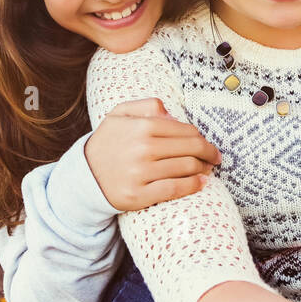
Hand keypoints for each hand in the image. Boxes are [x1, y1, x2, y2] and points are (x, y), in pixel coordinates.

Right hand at [84, 98, 220, 211]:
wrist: (84, 176)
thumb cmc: (108, 143)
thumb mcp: (119, 114)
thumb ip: (146, 106)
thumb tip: (173, 114)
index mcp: (141, 127)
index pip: (185, 130)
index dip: (201, 137)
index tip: (207, 143)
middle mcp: (142, 149)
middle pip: (191, 148)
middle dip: (209, 152)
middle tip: (216, 157)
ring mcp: (141, 173)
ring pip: (187, 168)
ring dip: (204, 168)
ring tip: (208, 169)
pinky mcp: (139, 195)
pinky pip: (175, 189)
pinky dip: (194, 186)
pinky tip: (202, 183)